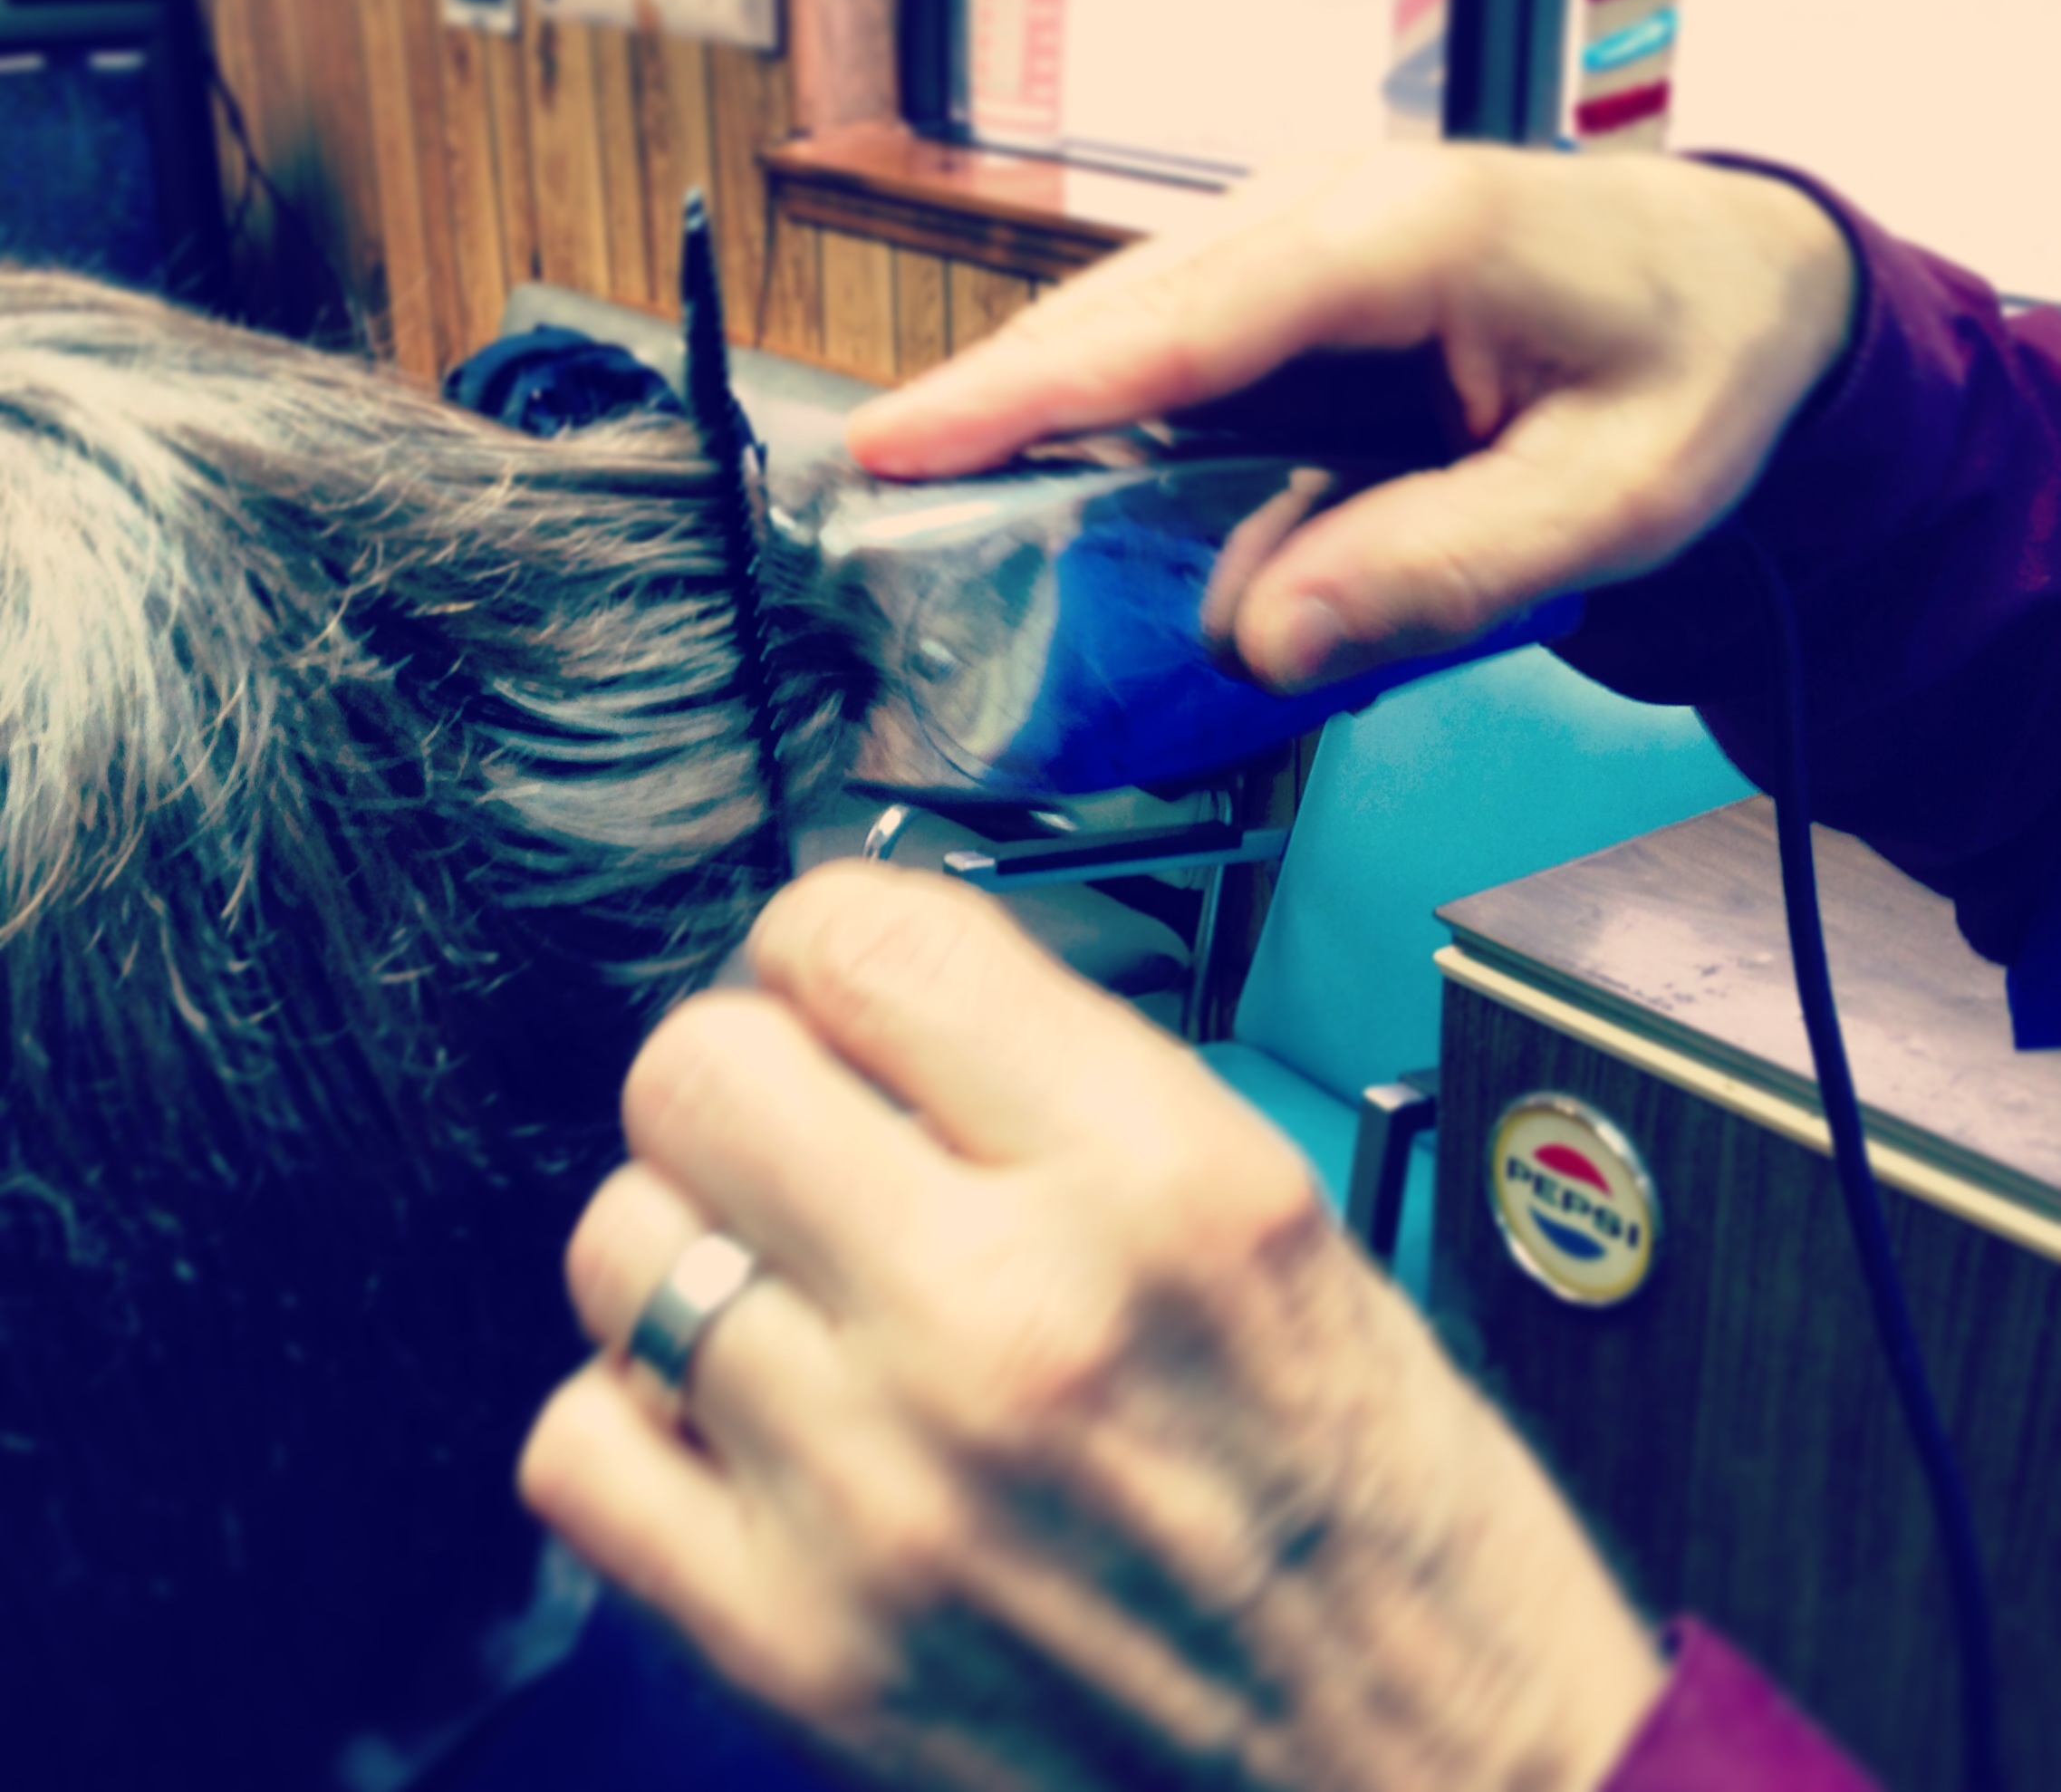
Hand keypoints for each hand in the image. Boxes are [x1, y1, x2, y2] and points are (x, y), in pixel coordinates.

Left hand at [521, 864, 1663, 1791]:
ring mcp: (882, 1495)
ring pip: (622, 1242)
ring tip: (791, 1287)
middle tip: (809, 1131)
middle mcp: (1009, 1319)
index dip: (827, 939)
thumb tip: (861, 993)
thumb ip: (1056, 1081)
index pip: (864, 941)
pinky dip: (639, 1413)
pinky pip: (579, 1444)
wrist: (1425, 1778)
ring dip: (693, 1239)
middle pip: (698, 1069)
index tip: (840, 987)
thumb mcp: (1274, 1211)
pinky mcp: (798, 1649)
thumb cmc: (1370, 1493)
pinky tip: (745, 1423)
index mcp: (1160, 1181)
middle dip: (745, 1072)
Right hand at [846, 146, 1854, 690]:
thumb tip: (1260, 636)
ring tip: (939, 506)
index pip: (1177, 317)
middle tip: (872, 502)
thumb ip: (1442, 570)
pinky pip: (1177, 353)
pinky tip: (1067, 493)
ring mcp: (1307, 239)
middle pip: (1118, 309)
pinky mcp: (1298, 287)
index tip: (896, 449)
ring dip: (1039, 416)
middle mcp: (1332, 211)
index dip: (1022, 389)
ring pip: (1132, 326)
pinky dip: (1110, 420)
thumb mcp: (1614, 501)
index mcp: (1406, 237)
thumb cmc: (1692, 372)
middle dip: (989, 404)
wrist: (1741, 290)